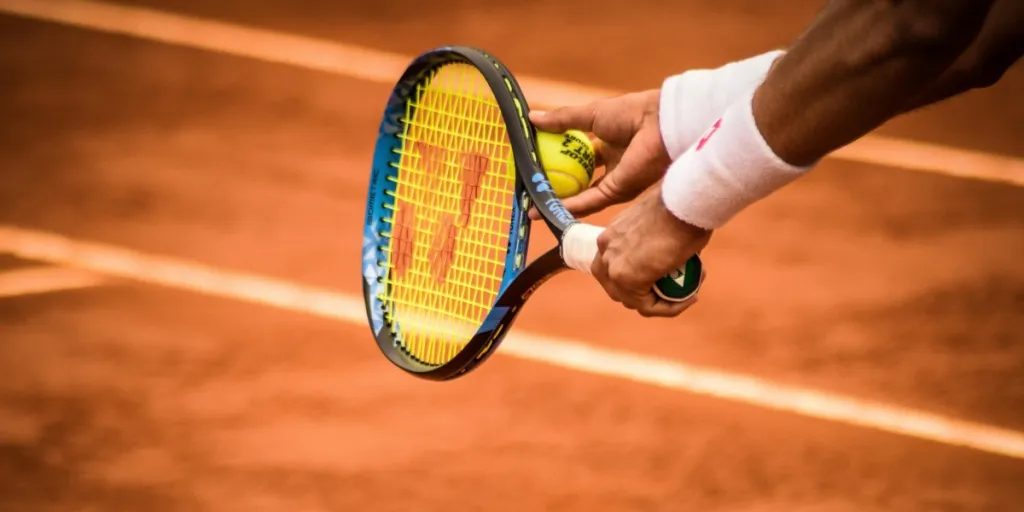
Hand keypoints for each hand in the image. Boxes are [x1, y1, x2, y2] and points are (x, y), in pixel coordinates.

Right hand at [528, 90, 670, 218]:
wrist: (658, 125)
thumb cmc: (630, 113)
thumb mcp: (590, 114)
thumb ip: (561, 120)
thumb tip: (531, 119)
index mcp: (608, 142)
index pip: (577, 155)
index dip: (557, 158)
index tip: (535, 162)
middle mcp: (612, 164)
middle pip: (579, 178)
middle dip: (556, 184)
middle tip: (531, 187)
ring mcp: (614, 180)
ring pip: (581, 195)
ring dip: (557, 201)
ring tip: (532, 206)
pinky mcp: (617, 193)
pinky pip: (588, 201)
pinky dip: (567, 206)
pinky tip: (545, 209)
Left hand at [592, 183, 711, 317]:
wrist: (683, 202)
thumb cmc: (680, 206)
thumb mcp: (660, 225)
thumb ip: (653, 242)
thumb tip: (669, 256)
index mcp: (610, 235)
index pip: (614, 268)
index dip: (638, 279)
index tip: (665, 279)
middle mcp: (605, 250)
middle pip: (617, 288)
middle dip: (644, 295)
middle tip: (673, 291)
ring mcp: (612, 266)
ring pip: (633, 301)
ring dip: (661, 303)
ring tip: (687, 293)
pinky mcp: (626, 279)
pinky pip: (648, 306)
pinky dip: (669, 308)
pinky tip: (689, 298)